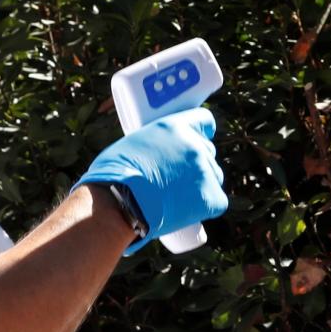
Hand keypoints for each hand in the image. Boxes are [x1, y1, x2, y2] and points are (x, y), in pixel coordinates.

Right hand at [76, 107, 226, 253]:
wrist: (117, 203)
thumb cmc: (113, 177)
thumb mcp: (132, 145)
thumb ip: (154, 146)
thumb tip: (156, 158)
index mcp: (174, 127)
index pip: (203, 120)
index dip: (200, 133)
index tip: (196, 141)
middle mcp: (194, 145)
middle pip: (207, 152)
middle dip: (195, 164)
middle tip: (175, 179)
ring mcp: (204, 171)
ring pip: (213, 177)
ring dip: (200, 186)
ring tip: (176, 198)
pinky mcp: (211, 198)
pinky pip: (217, 202)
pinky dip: (205, 208)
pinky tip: (187, 211)